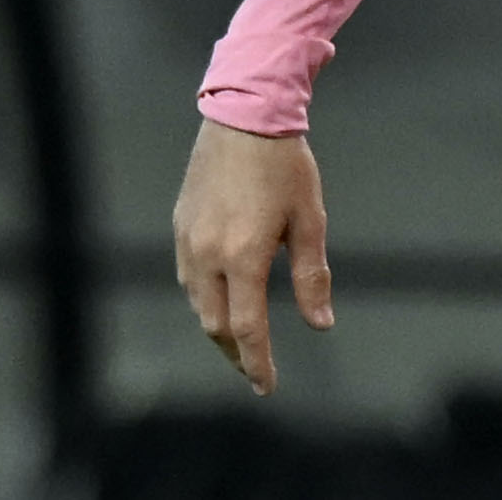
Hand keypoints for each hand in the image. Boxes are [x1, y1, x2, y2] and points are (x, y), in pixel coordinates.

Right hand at [171, 119, 332, 395]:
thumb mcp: (309, 219)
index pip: (246, 328)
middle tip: (256, 369)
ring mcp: (187, 242)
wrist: (244, 116)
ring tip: (242, 341)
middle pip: (215, 325)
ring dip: (219, 328)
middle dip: (236, 353)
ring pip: (198, 305)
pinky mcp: (179, 227)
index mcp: (242, 256)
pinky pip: (189, 279)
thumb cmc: (285, 164)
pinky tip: (223, 300)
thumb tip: (321, 323)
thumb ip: (311, 276)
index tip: (268, 385)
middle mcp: (206, 255)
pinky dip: (205, 300)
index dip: (257, 362)